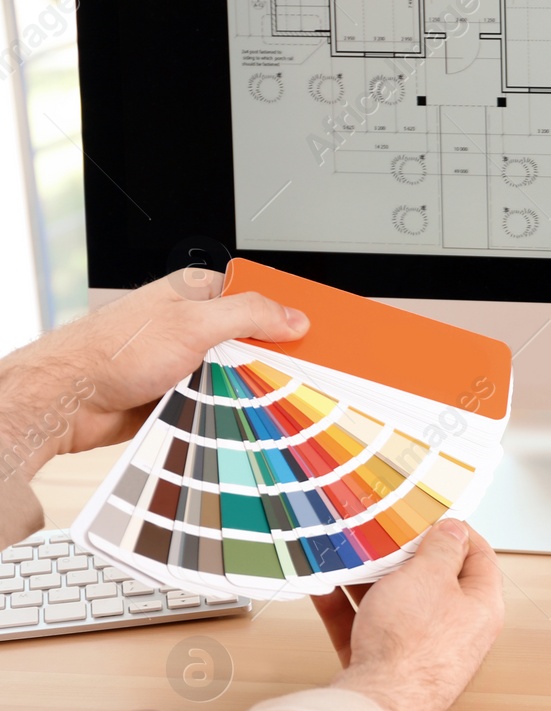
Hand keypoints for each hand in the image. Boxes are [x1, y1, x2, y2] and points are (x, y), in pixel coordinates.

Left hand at [0, 268, 308, 461]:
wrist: (68, 402)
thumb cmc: (111, 353)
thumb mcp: (192, 324)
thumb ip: (247, 316)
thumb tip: (293, 318)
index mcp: (198, 293)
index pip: (259, 296)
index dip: (291, 314)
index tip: (321, 333)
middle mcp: (195, 325)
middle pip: (256, 340)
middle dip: (278, 358)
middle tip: (305, 373)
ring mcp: (190, 361)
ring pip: (242, 374)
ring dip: (255, 389)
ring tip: (276, 399)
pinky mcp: (183, 394)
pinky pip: (224, 401)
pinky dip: (236, 410)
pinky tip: (249, 417)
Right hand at [316, 520, 504, 710]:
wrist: (376, 707)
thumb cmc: (411, 645)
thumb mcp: (429, 577)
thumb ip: (442, 549)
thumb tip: (454, 530)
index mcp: (481, 607)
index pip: (480, 557)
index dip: (457, 531)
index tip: (431, 515)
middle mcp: (456, 631)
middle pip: (433, 581)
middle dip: (403, 555)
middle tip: (381, 534)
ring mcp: (419, 651)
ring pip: (395, 604)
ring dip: (369, 580)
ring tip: (347, 555)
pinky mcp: (385, 668)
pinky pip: (367, 627)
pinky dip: (346, 608)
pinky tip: (324, 588)